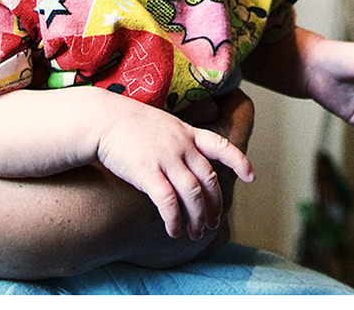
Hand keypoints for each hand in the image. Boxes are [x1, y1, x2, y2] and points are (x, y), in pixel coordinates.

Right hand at [91, 95, 255, 240]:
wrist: (101, 119)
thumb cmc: (127, 124)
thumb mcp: (161, 124)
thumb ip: (177, 140)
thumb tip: (186, 160)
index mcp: (187, 132)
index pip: (220, 145)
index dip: (239, 161)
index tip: (251, 176)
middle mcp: (181, 145)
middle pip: (209, 179)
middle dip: (214, 205)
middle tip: (212, 223)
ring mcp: (166, 159)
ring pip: (193, 195)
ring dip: (198, 218)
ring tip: (195, 233)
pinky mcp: (148, 173)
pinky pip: (169, 203)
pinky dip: (174, 220)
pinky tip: (173, 231)